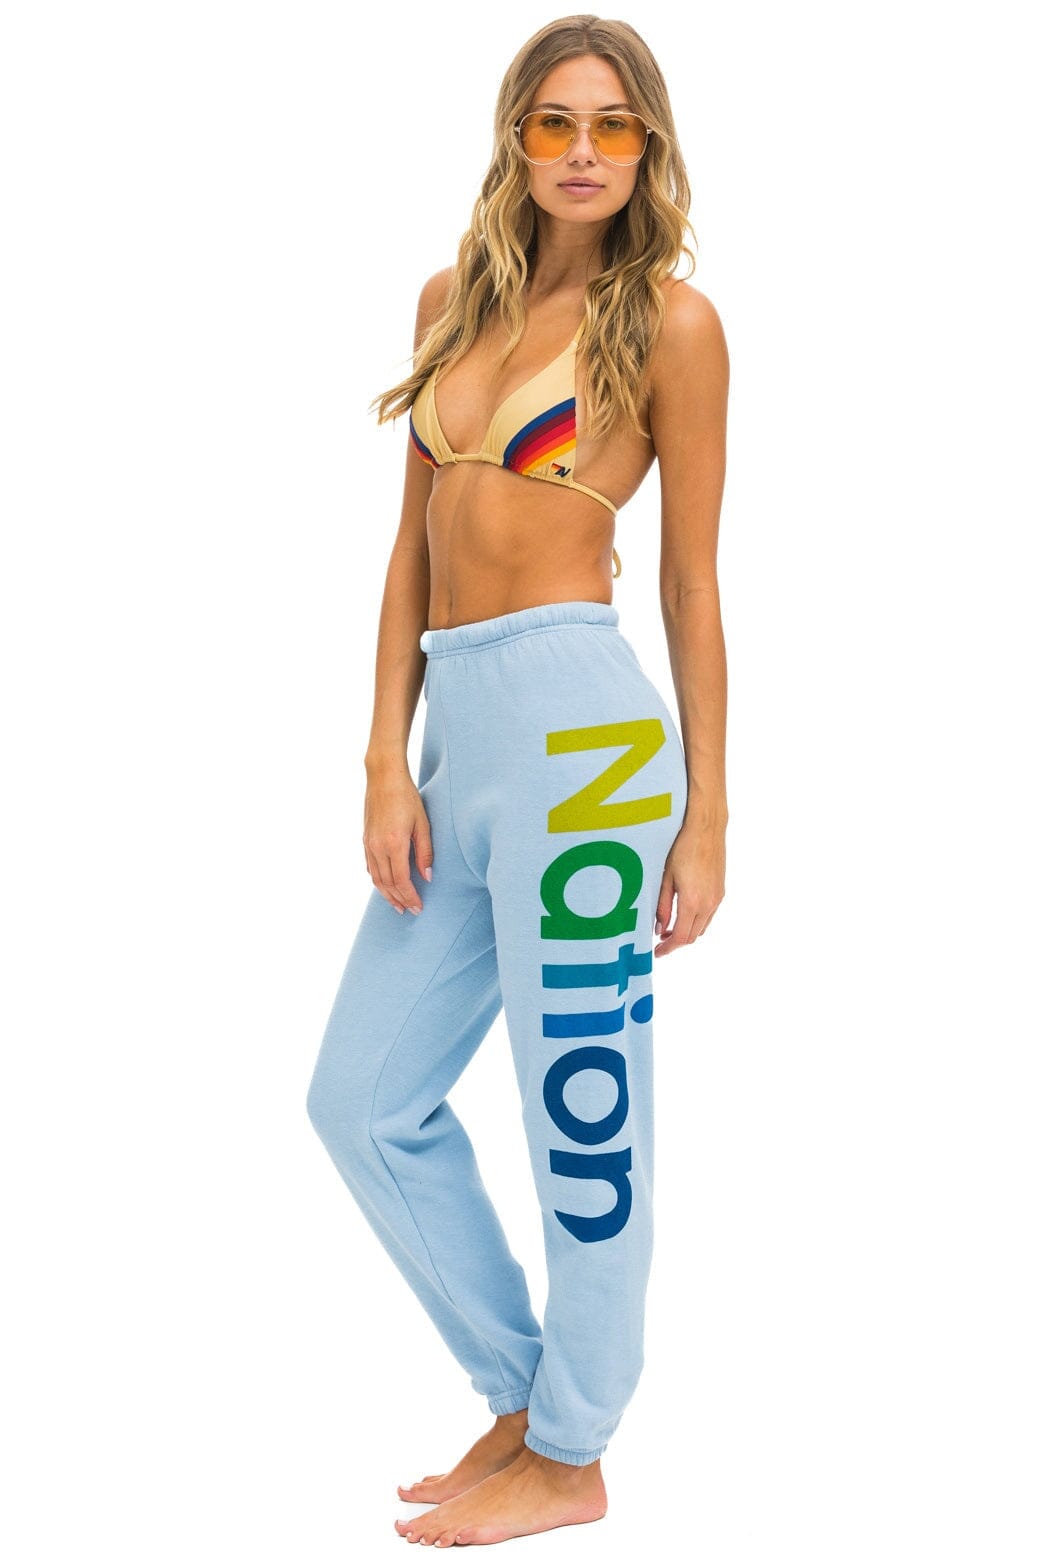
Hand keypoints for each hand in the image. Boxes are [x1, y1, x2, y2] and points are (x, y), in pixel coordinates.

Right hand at [361, 768, 433, 914]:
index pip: (402, 880)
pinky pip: (370, 866)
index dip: (410, 896)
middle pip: (387, 884)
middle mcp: (378, 847)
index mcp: (394, 844)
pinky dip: (377, 880)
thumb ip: (425, 852)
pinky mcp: (365, 839)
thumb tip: (427, 876)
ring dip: (387, 894)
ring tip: (397, 905)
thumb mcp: (423, 823)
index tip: (419, 907)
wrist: (383, 777)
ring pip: (376, 878)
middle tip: (410, 911)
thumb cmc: (407, 797)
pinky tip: (385, 885)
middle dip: (399, 900)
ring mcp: (369, 843)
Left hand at [653, 818, 725, 955]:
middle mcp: (708, 904)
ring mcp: (717, 898)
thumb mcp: (665, 878)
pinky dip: (696, 922)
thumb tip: (659, 928)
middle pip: (692, 936)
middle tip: (660, 942)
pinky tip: (684, 914)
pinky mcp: (721, 892)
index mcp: (692, 902)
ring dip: (687, 933)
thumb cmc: (681, 848)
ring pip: (702, 928)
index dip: (667, 949)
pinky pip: (708, 916)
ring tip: (669, 928)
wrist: (706, 828)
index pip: (680, 937)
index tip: (657, 953)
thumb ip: (662, 906)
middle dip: (676, 943)